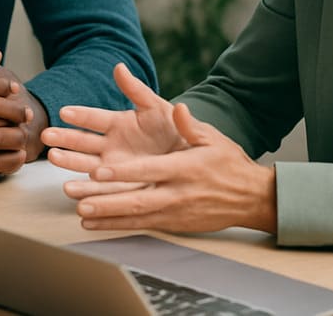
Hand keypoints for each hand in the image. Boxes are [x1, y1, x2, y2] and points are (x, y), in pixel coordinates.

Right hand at [42, 63, 181, 197]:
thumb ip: (136, 90)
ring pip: (84, 163)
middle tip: (47, 136)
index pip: (93, 118)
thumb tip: (119, 66)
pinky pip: (99, 188)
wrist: (190, 159)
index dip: (80, 115)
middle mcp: (109, 145)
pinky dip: (85, 189)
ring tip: (52, 157)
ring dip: (67, 161)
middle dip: (64, 138)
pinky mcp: (118, 186)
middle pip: (82, 141)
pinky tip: (71, 189)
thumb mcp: (157, 107)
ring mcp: (111, 167)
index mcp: (118, 123)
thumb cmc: (174, 130)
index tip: (65, 112)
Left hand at [62, 101, 276, 234]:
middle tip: (81, 200)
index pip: (149, 171)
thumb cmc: (228, 162)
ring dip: (108, 217)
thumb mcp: (211, 138)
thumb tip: (178, 107)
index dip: (124, 172)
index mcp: (185, 168)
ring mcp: (175, 211)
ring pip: (137, 216)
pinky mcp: (173, 223)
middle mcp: (177, 192)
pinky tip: (96, 224)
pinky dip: (118, 225)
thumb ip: (189, 125)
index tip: (99, 170)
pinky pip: (142, 225)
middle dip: (108, 202)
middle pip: (138, 200)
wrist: (250, 197)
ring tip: (82, 215)